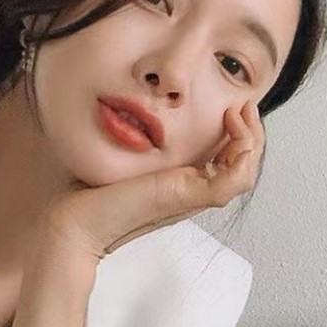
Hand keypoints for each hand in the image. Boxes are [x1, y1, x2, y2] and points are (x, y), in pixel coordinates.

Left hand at [41, 100, 264, 261]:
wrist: (74, 221)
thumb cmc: (90, 193)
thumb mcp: (123, 157)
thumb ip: (139, 141)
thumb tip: (138, 110)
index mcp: (181, 183)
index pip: (227, 160)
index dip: (238, 133)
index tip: (231, 106)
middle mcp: (191, 191)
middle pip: (243, 165)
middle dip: (252, 132)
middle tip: (243, 105)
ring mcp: (192, 196)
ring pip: (245, 173)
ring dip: (252, 139)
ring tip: (239, 113)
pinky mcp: (187, 197)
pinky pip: (234, 181)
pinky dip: (243, 153)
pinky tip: (230, 126)